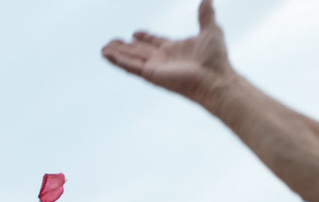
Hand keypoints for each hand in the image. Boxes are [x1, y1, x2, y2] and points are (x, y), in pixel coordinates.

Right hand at [100, 0, 235, 106]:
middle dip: (124, 47)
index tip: (135, 32)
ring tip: (103, 49)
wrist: (214, 77)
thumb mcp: (211, 30)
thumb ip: (206, 16)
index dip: (144, 37)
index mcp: (174, 49)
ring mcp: (155, 67)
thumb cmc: (215, 59)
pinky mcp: (150, 74)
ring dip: (117, 53)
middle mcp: (162, 59)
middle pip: (138, 51)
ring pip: (130, 58)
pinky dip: (117, 60)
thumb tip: (207, 0)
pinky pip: (129, 66)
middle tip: (111, 42)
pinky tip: (106, 55)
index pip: (154, 42)